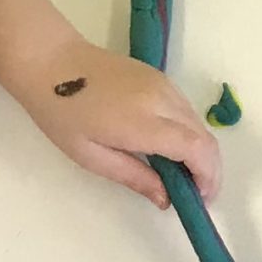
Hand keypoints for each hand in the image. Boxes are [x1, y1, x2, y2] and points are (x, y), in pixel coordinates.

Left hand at [11, 38, 223, 205]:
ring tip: (183, 174)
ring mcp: (164, 85)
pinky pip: (187, 111)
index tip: (202, 200)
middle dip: (210, 170)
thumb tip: (166, 199)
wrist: (51, 61)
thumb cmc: (62, 113)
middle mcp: (162, 100)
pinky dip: (190, 134)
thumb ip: (134, 177)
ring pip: (199, 124)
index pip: (197, 150)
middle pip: (206, 139)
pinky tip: (172, 148)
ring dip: (201, 152)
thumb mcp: (91, 156)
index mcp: (143, 123)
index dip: (208, 177)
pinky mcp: (161, 78)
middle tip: (195, 194)